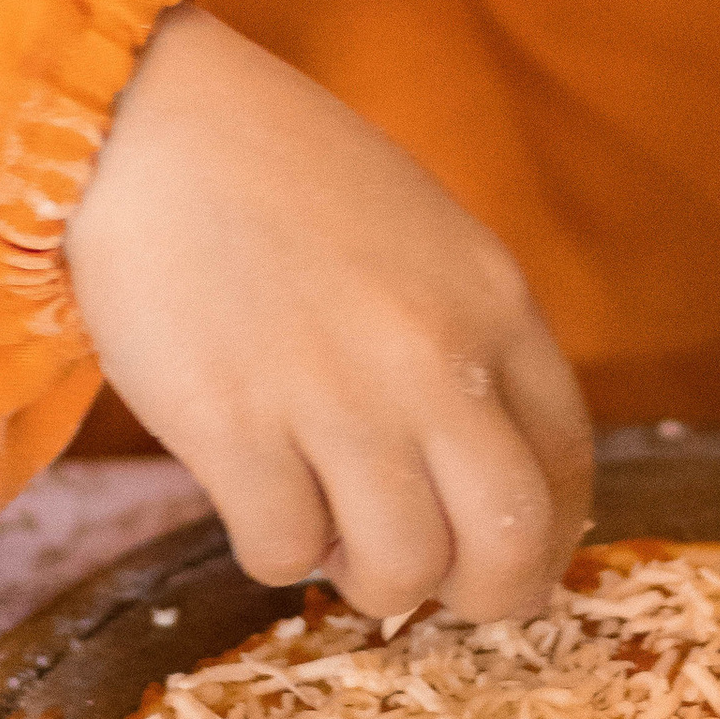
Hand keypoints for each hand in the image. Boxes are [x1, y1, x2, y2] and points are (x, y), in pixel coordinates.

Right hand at [65, 4, 593, 623]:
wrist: (149, 124)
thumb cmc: (279, 173)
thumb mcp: (421, 235)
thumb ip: (464, 337)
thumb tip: (480, 470)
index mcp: (493, 301)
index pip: (570, 466)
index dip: (543, 538)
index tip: (502, 554)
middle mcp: (433, 358)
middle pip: (511, 547)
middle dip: (478, 595)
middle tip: (427, 579)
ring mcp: (336, 397)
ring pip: (401, 573)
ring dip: (364, 575)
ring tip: (323, 518)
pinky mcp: (237, 427)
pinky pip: (284, 554)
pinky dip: (272, 547)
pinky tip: (253, 487)